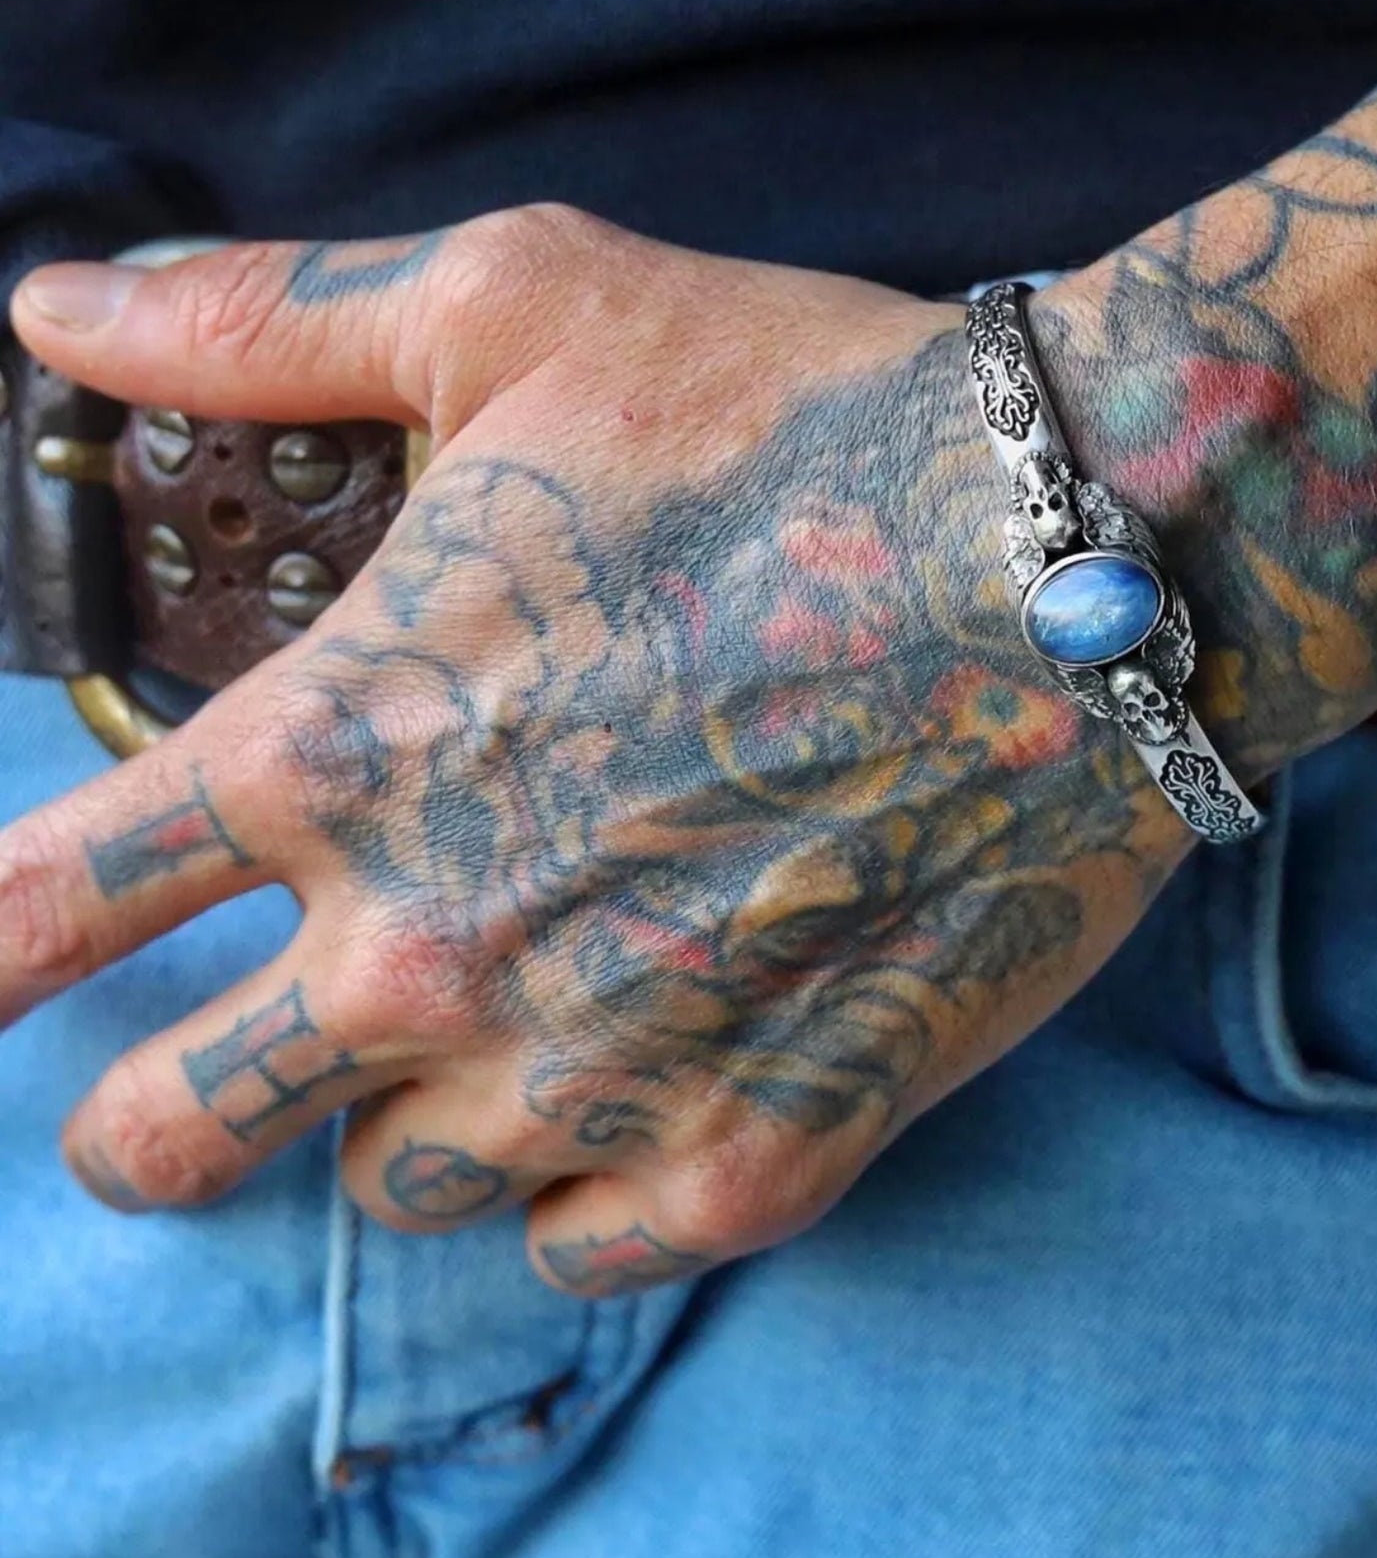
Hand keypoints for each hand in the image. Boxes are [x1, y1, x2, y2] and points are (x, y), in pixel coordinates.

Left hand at [3, 207, 1181, 1291]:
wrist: (1091, 555)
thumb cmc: (805, 415)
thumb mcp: (523, 305)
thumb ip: (260, 324)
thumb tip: (49, 307)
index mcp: (342, 748)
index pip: (41, 910)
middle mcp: (436, 947)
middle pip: (163, 1138)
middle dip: (158, 1107)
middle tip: (233, 1049)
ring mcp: (604, 1073)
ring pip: (394, 1191)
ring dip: (417, 1113)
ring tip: (518, 1006)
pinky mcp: (765, 1148)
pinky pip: (585, 1253)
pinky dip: (585, 1187)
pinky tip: (642, 1081)